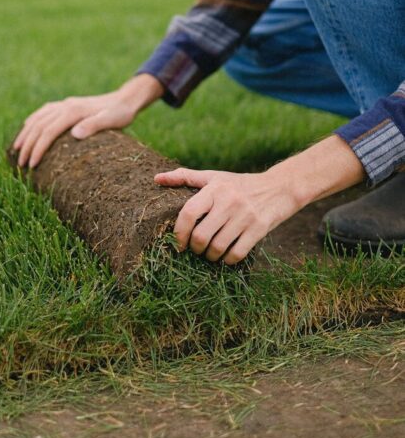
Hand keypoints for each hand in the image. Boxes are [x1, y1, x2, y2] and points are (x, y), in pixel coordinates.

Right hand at [13, 74, 163, 167]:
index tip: (31, 165)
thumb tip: (75, 134)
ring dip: (25, 134)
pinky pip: (43, 112)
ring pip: (37, 118)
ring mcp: (65, 104)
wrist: (125, 100)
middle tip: (20, 165)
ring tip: (16, 150)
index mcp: (73, 111)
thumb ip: (94, 126)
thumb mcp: (112, 121)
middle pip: (39, 126)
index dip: (38, 148)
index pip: (48, 131)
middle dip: (27, 146)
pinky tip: (27, 128)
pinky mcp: (67, 105)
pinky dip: (32, 121)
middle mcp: (65, 105)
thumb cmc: (120, 114)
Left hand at [154, 135, 364, 263]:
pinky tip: (225, 257)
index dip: (179, 232)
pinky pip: (237, 253)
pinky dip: (227, 260)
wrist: (280, 187)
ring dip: (209, 257)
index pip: (189, 213)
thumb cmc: (240, 184)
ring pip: (217, 247)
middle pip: (201, 235)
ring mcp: (245, 216)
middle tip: (195, 249)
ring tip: (209, 254)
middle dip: (194, 248)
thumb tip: (156, 179)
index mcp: (215, 188)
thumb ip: (185, 177)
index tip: (178, 243)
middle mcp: (229, 201)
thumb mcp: (214, 177)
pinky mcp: (259, 229)